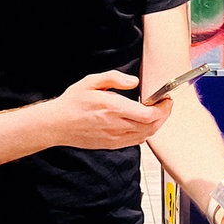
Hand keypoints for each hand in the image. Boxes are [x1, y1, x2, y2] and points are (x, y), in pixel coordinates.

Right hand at [49, 70, 172, 148]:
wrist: (57, 125)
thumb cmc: (72, 103)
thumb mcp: (91, 81)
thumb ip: (114, 78)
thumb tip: (133, 81)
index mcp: (113, 108)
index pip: (149, 114)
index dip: (163, 108)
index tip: (165, 99)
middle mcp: (116, 125)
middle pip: (152, 126)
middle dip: (164, 115)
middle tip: (165, 105)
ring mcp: (114, 138)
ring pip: (146, 135)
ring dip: (156, 125)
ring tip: (157, 113)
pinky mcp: (111, 144)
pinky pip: (135, 141)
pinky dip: (145, 133)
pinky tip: (143, 124)